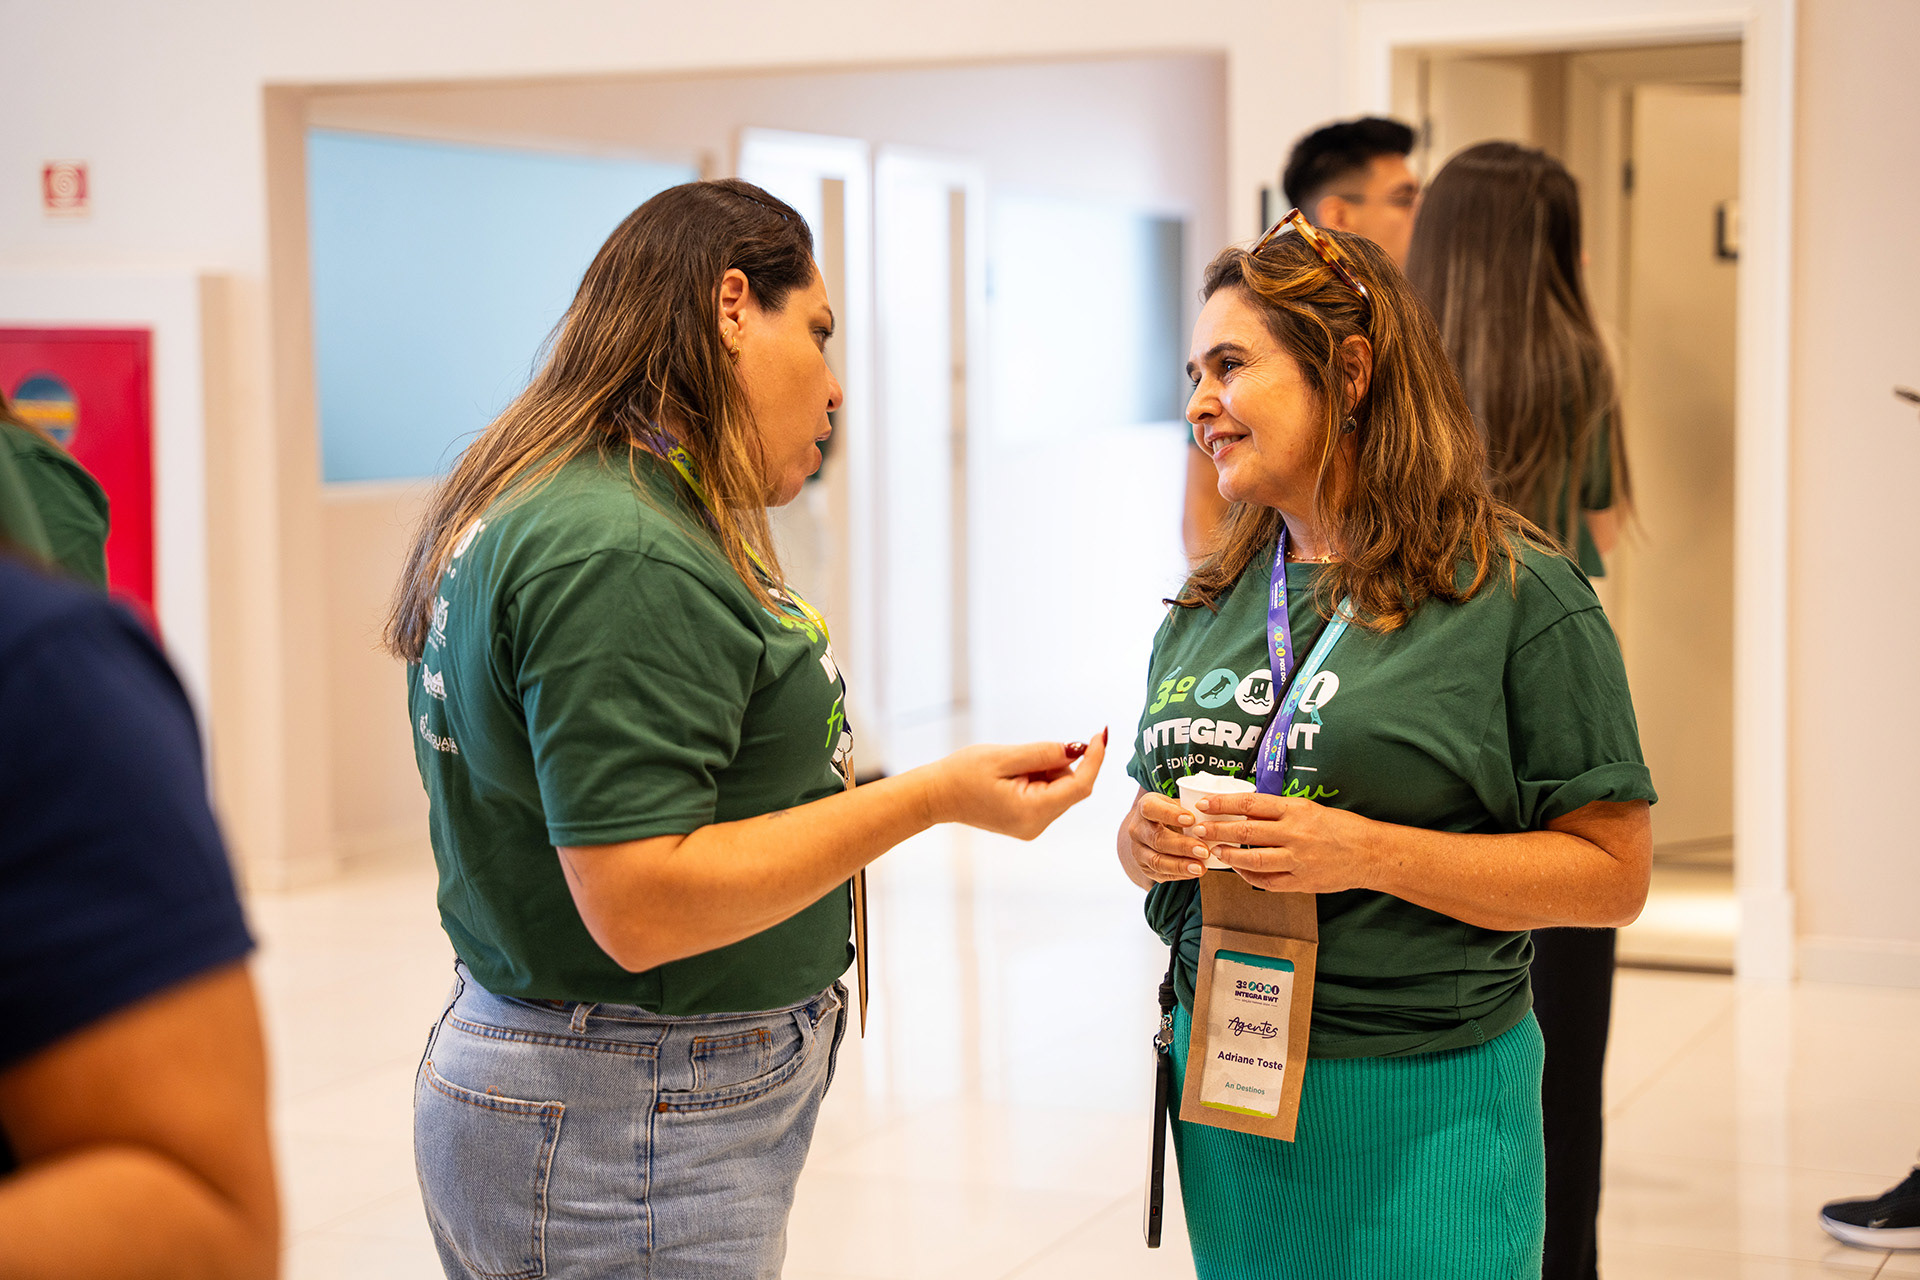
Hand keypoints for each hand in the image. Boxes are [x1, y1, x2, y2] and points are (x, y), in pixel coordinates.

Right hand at [927, 730, 1106, 839]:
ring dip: (1044, 769)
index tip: (1101, 734)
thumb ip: (1043, 753)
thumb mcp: (1004, 757)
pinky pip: (1047, 793)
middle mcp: (1037, 824)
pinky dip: (1038, 777)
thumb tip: (1078, 749)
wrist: (936, 796)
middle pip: (1069, 786)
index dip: (1094, 759)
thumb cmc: (962, 774)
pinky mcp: (1027, 820)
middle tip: (1023, 754)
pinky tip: (1011, 775)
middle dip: (1056, 763)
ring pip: (1058, 788)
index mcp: (1032, 812)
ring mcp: (1032, 825)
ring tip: (1010, 767)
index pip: (1079, 786)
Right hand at [1118, 788, 1208, 886]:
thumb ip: (1190, 809)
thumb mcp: (1177, 804)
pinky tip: (1195, 872)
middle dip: (1182, 846)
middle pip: (1157, 839)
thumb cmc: (1171, 813)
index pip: (1151, 808)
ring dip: (1180, 865)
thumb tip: (1213, 815)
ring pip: (1157, 861)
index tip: (1191, 819)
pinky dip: (1180, 874)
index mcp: (1145, 807)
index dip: (1170, 814)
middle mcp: (1137, 829)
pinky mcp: (1145, 869)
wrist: (1151, 831)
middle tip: (1204, 850)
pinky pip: (1161, 874)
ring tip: (1200, 868)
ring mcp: (1139, 851)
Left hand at [1189, 792, 1377, 893]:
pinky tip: (1240, 870)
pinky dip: (1250, 876)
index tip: (1204, 805)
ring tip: (1215, 851)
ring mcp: (1297, 860)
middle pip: (1246, 832)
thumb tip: (1245, 813)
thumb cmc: (1340, 827)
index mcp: (1296, 811)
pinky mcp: (1301, 882)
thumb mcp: (1309, 809)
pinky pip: (1268, 882)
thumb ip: (1279, 812)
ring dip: (1229, 856)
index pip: (1251, 804)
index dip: (1224, 804)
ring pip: (1253, 860)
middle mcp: (1295, 834)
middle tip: (1198, 830)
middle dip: (1217, 831)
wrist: (1370, 853)